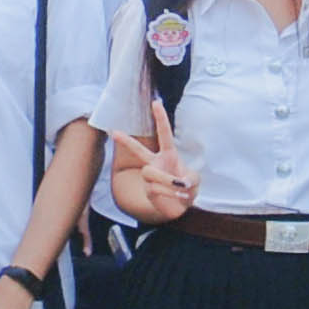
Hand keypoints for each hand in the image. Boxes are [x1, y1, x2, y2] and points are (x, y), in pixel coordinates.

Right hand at [116, 98, 193, 223]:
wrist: (182, 205)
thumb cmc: (188, 188)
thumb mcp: (195, 180)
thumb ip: (191, 179)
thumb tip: (180, 182)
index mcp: (168, 154)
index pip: (164, 133)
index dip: (160, 118)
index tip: (156, 102)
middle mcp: (155, 163)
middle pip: (139, 151)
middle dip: (126, 141)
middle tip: (114, 131)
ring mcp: (150, 177)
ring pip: (150, 173)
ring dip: (168, 180)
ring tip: (181, 188)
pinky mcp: (148, 191)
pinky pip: (155, 188)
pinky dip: (170, 192)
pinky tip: (179, 196)